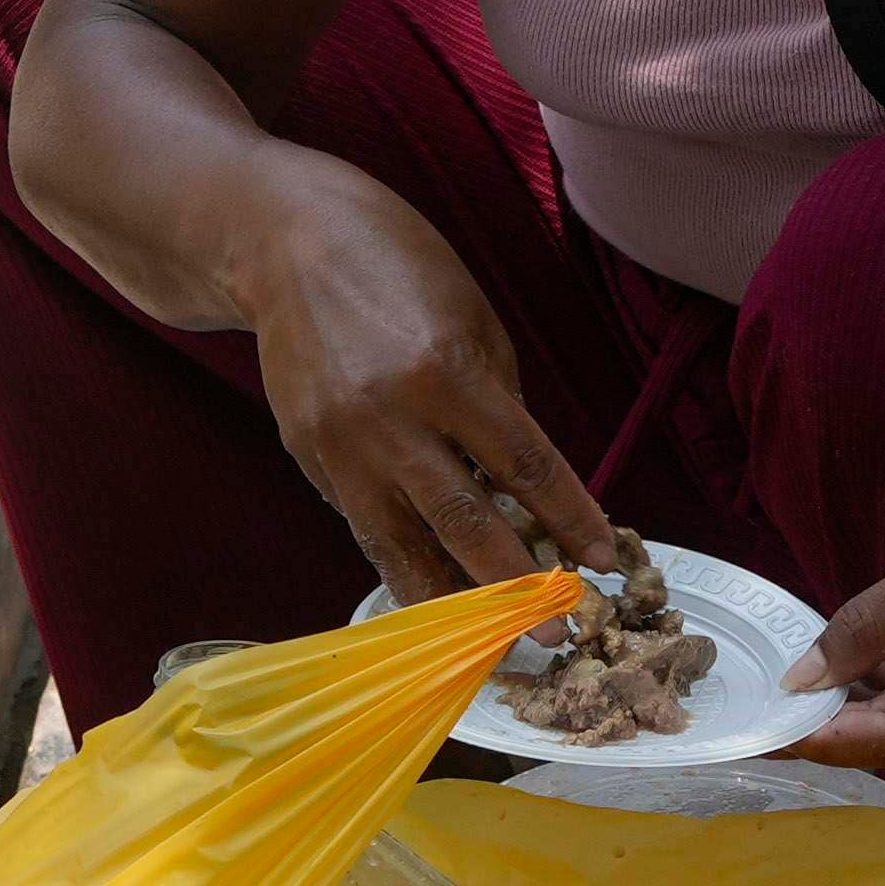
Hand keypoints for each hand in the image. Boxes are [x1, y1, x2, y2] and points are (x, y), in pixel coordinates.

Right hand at [229, 150, 629, 608]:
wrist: (280, 241)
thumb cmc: (394, 265)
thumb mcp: (470, 317)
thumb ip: (496, 402)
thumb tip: (523, 483)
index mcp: (446, 371)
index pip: (525, 465)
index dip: (570, 519)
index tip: (604, 560)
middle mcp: (391, 418)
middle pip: (468, 523)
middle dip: (518, 586)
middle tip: (559, 631)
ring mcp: (342, 446)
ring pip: (406, 547)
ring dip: (455, 603)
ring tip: (494, 644)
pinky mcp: (309, 459)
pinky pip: (366, 527)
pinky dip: (403, 565)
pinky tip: (435, 595)